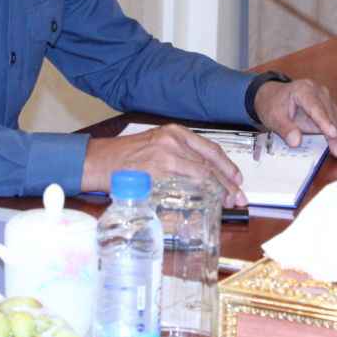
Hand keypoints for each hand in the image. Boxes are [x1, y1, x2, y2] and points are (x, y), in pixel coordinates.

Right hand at [82, 123, 248, 206]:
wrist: (98, 161)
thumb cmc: (125, 157)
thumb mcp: (155, 146)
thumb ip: (178, 156)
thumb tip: (202, 176)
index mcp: (174, 133)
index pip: (210, 150)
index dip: (227, 167)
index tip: (237, 180)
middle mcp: (173, 141)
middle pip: (210, 163)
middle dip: (228, 182)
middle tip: (239, 197)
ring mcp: (165, 156)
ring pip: (202, 175)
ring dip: (219, 191)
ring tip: (228, 203)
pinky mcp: (158, 172)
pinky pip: (186, 185)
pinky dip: (199, 195)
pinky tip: (207, 203)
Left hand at [254, 74, 336, 158]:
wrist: (273, 97)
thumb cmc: (273, 104)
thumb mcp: (273, 116)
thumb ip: (285, 128)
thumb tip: (296, 141)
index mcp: (303, 90)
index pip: (315, 106)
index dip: (325, 120)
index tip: (332, 134)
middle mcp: (319, 93)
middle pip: (332, 114)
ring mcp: (326, 101)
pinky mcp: (330, 110)